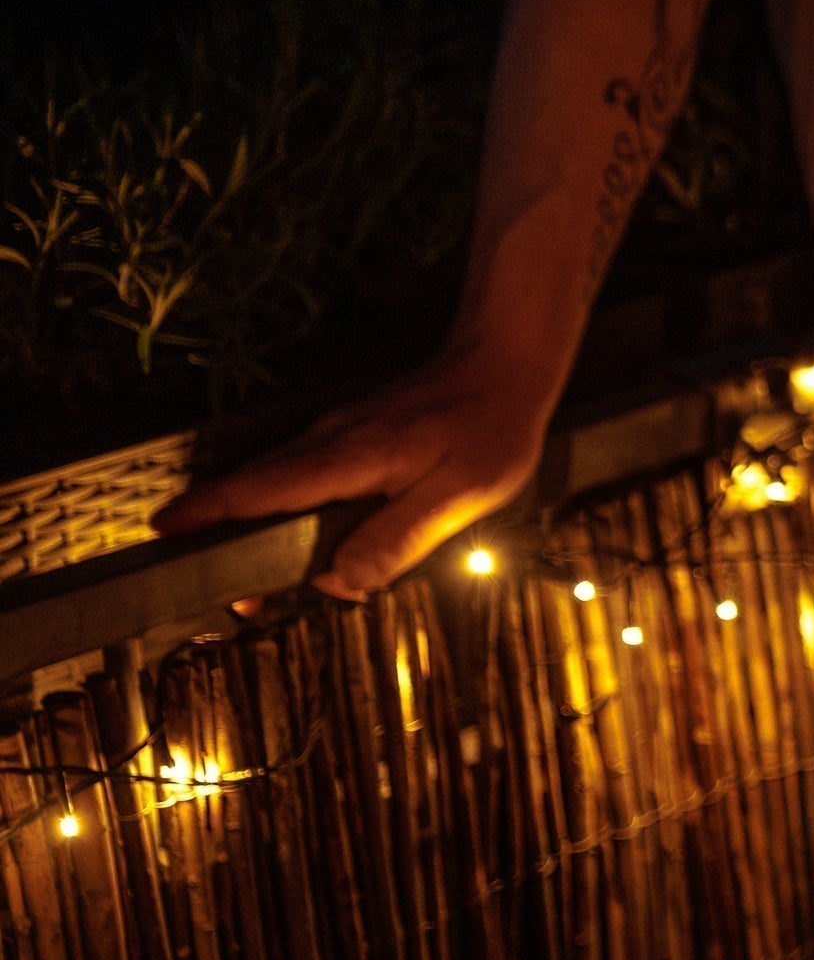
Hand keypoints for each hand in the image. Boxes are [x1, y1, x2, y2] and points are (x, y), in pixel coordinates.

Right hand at [153, 350, 557, 600]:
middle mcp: (328, 442)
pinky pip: (299, 478)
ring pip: (274, 484)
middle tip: (217, 593)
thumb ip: (399, 537)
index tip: (163, 532)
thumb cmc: (490, 430)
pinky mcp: (346, 439)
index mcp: (350, 457)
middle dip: (219, 534)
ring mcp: (333, 436)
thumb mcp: (461, 494)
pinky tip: (298, 542)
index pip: (263, 488)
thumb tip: (339, 581)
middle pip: (253, 489)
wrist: (503, 366)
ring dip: (252, 525)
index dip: (210, 512)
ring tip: (252, 586)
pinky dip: (283, 509)